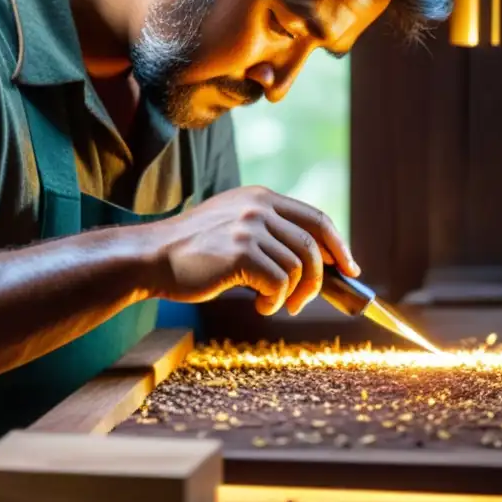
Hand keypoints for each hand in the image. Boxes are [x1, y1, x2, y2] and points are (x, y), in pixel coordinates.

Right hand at [142, 185, 359, 315]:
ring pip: (298, 268)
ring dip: (291, 295)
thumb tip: (318, 265)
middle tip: (303, 302)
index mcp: (260, 197)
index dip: (339, 245)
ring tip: (269, 302)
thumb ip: (269, 233)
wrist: (152, 258)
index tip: (349, 268)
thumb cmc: (193, 253)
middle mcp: (258, 207)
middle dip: (318, 280)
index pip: (316, 218)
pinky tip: (257, 304)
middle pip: (314, 246)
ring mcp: (249, 228)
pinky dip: (273, 302)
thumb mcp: (233, 227)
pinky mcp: (240, 253)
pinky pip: (278, 284)